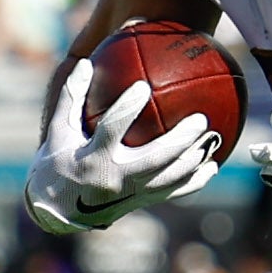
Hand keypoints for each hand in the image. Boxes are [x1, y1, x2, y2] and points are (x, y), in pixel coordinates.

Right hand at [24, 58, 219, 235]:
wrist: (58, 211)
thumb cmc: (57, 162)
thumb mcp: (58, 130)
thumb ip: (72, 97)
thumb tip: (87, 62)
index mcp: (93, 157)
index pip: (111, 129)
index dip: (127, 108)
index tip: (143, 85)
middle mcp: (115, 178)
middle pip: (155, 159)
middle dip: (180, 140)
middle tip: (201, 119)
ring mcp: (131, 194)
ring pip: (170, 178)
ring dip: (194, 160)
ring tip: (214, 139)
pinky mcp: (141, 203)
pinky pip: (173, 193)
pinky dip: (195, 180)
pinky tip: (212, 166)